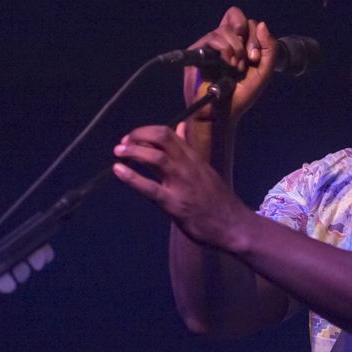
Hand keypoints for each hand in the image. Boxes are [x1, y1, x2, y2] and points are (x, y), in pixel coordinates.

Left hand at [112, 124, 249, 249]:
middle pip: (161, 138)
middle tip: (123, 144)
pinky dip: (132, 177)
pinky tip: (118, 171)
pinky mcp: (174, 204)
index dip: (146, 131)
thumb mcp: (204, 168)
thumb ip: (189, 149)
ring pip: (156, 158)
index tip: (134, 138)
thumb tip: (180, 126)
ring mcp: (181, 184)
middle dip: (138, 136)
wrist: (233, 225)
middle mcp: (188, 166)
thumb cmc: (216, 199)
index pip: (168, 133)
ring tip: (119, 152)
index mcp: (194, 157)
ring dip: (133, 151)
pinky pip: (150, 188)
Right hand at [184, 7, 276, 124]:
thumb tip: (261, 24)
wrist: (224, 110)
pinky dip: (224, 48)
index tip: (255, 58)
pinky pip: (212, 37)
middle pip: (236, 16)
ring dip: (235, 48)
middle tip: (248, 58)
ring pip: (225, 28)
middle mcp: (225, 40)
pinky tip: (227, 63)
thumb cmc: (242, 94)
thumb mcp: (264, 71)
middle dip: (247, 36)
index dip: (255, 36)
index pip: (249, 22)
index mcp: (241, 43)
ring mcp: (210, 45)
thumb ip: (269, 48)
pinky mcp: (198, 50)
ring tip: (235, 66)